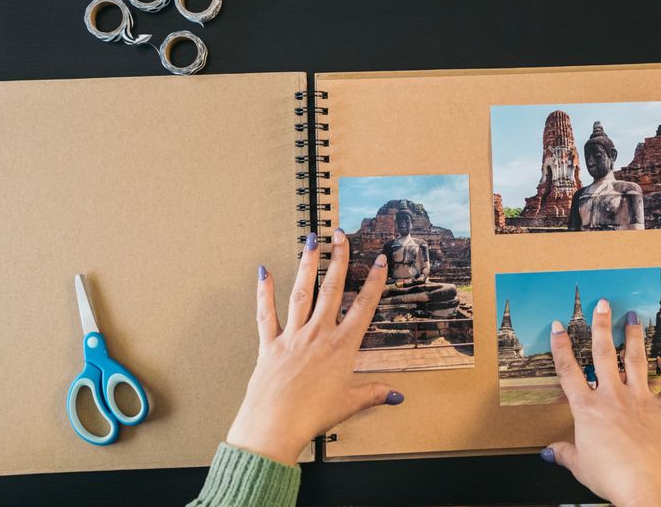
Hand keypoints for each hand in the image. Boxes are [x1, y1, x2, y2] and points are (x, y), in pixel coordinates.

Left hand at [225, 229, 401, 463]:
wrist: (275, 424)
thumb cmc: (312, 416)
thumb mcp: (349, 404)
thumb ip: (373, 394)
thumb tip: (396, 396)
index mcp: (342, 347)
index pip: (363, 307)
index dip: (374, 282)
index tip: (380, 261)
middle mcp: (318, 334)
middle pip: (332, 289)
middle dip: (339, 260)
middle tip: (341, 237)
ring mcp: (293, 336)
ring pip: (302, 292)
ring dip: (307, 264)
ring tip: (311, 241)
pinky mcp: (270, 344)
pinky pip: (266, 313)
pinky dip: (264, 292)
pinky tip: (264, 272)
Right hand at [543, 300, 660, 506]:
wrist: (647, 485)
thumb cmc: (611, 476)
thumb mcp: (579, 465)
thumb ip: (564, 453)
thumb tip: (548, 452)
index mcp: (588, 409)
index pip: (569, 371)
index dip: (561, 347)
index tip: (559, 326)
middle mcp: (613, 397)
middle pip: (604, 355)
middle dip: (601, 327)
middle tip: (603, 305)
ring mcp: (640, 400)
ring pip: (636, 361)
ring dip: (635, 338)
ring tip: (634, 318)